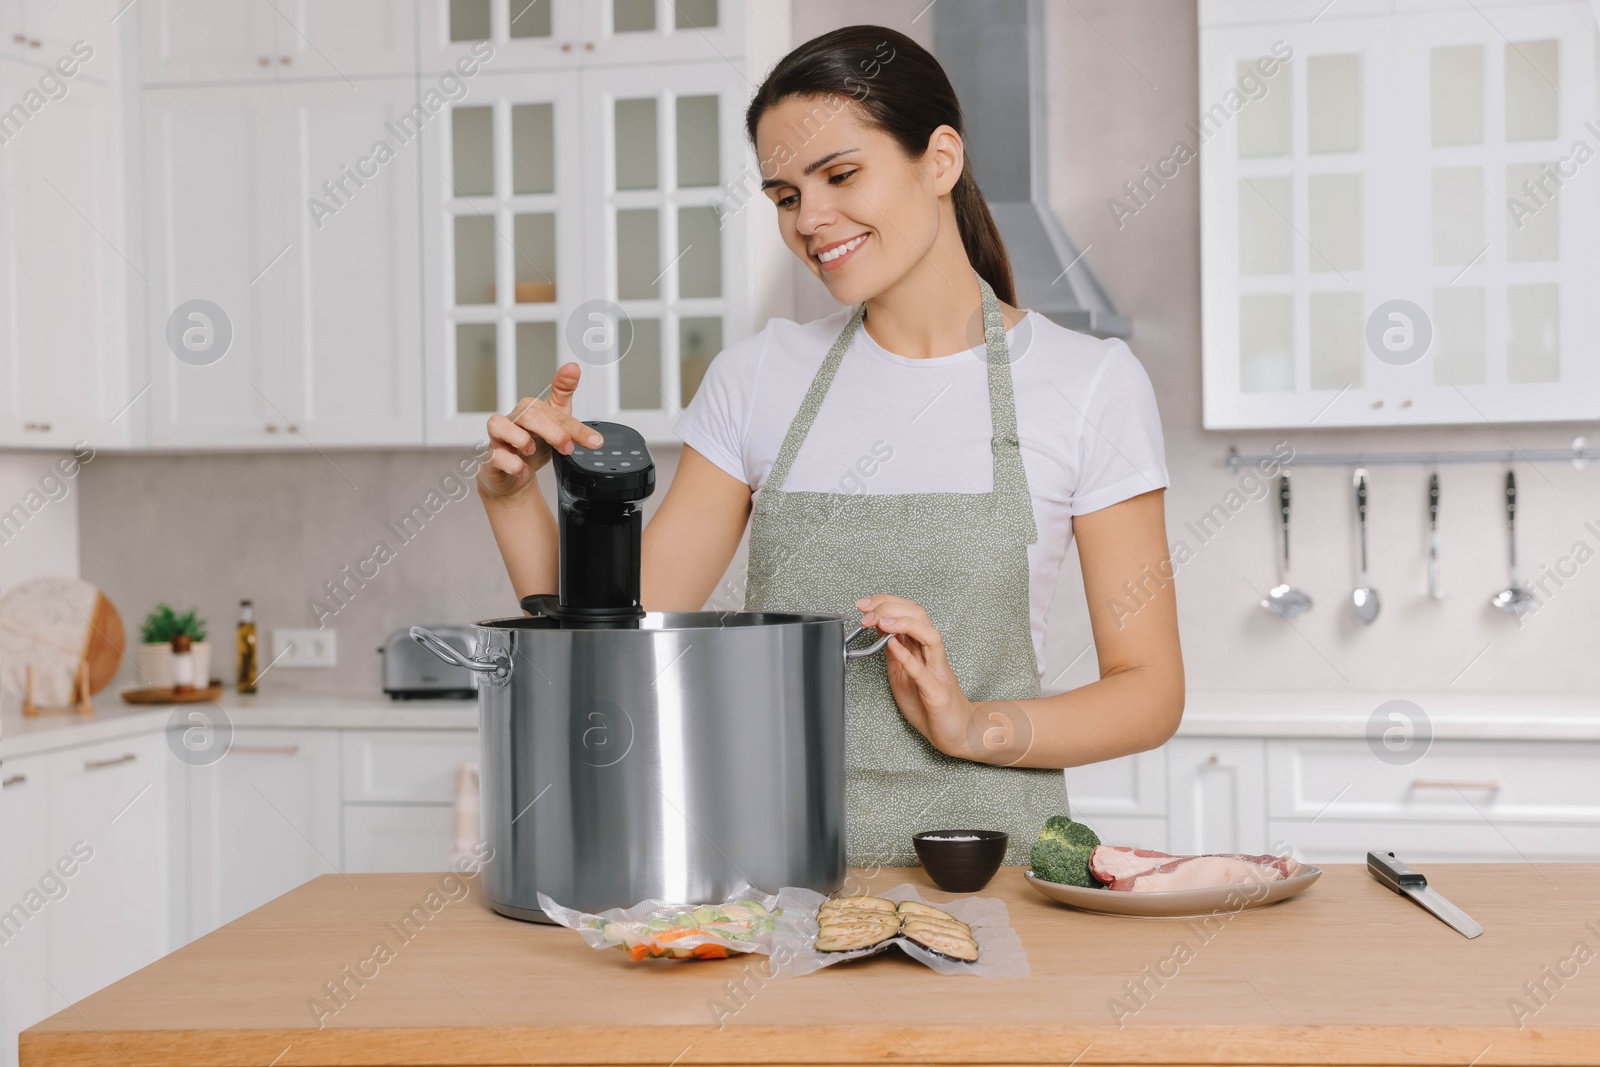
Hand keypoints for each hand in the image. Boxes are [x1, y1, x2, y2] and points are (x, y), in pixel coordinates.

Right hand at [478, 363, 603, 500]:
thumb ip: (565, 397)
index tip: (584, 404)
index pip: (554, 408)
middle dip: (554, 432)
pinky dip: (512, 464)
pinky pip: (496, 456)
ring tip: (532, 451)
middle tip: (568, 448)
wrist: (513, 473)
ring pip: (499, 425)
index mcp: (533, 409)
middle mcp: (514, 419)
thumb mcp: (555, 421)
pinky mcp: (492, 457)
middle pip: (530, 414)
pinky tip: (523, 469)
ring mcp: (499, 438)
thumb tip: (573, 367)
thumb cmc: (533, 442)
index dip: (571, 409)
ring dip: (521, 440)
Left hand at [855, 595, 975, 757]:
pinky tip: (893, 645)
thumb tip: (878, 630)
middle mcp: (932, 654)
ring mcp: (937, 671)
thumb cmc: (929, 705)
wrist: (955, 732)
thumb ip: (894, 652)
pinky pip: (923, 671)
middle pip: (920, 615)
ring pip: (930, 636)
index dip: (886, 602)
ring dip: (904, 623)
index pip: (909, 611)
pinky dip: (907, 656)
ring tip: (882, 620)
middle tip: (867, 610)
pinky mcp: (937, 692)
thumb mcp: (902, 674)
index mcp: (923, 648)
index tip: (864, 603)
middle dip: (891, 606)